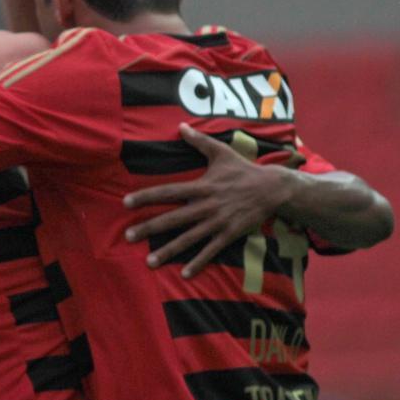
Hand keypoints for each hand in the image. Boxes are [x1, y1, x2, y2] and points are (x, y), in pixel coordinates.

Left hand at [123, 123, 295, 277]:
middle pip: (173, 218)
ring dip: (168, 251)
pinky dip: (198, 262)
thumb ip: (199, 141)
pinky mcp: (229, 234)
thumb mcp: (221, 152)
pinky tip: (184, 274)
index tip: (126, 202)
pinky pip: (211, 251)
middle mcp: (206, 206)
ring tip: (150, 262)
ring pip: (189, 239)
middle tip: (128, 236)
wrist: (273, 189)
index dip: (146, 196)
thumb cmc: (243, 170)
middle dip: (149, 228)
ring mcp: (218, 222)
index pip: (168, 191)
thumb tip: (181, 126)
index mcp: (201, 186)